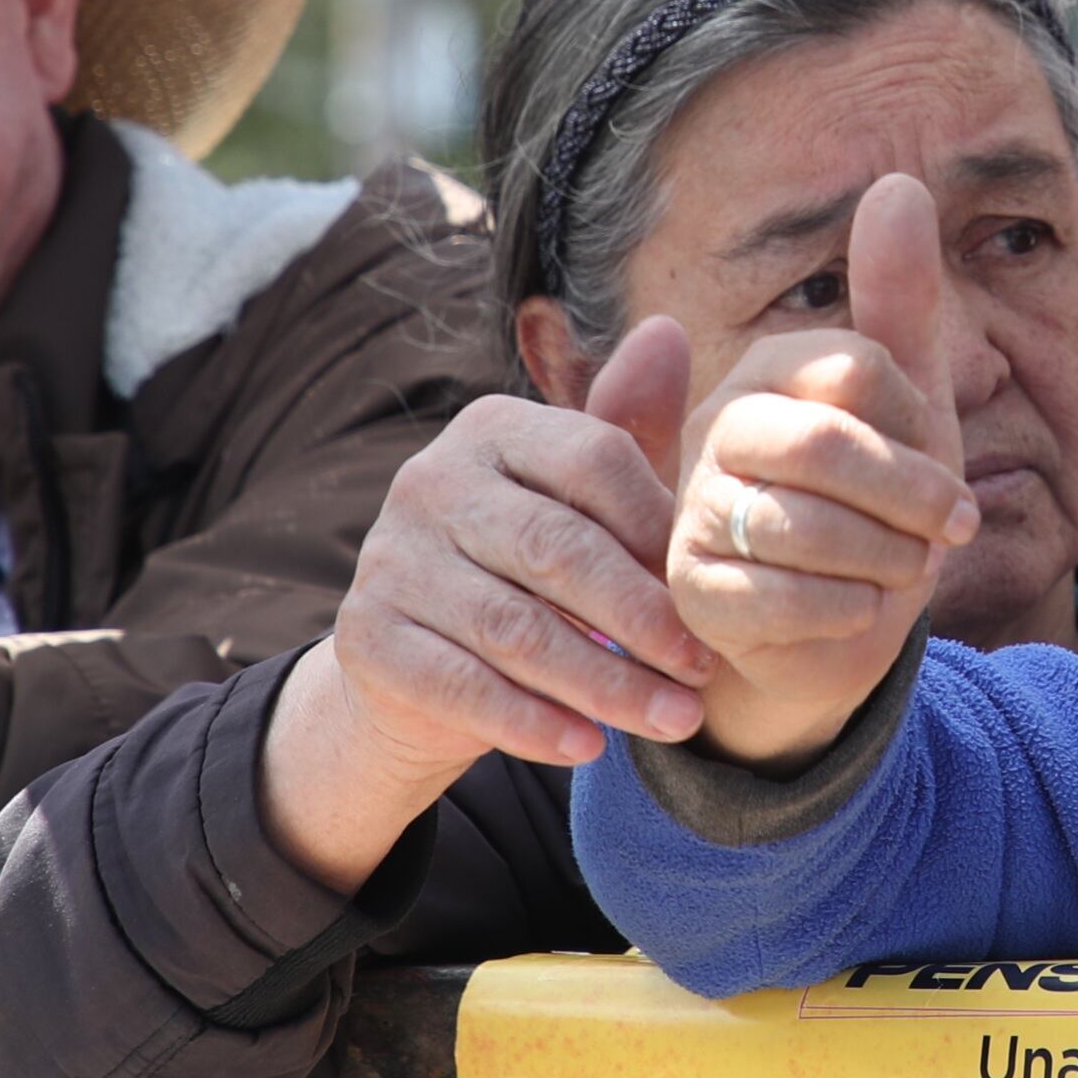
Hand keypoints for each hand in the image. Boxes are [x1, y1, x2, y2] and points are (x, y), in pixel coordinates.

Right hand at [264, 321, 710, 893]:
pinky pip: (460, 686)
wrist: (421, 660)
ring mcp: (388, 557)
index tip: (713, 594)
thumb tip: (670, 329)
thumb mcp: (584, 498)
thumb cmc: (531, 563)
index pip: (593, 462)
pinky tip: (589, 748)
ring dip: (604, 684)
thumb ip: (633, 426)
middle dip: (644, 621)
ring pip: (515, 629)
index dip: (661, 534)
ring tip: (674, 722)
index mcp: (491, 427)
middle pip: (557, 551)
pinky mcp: (365, 636)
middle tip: (704, 674)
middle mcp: (428, 479)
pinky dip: (532, 723)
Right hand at [673, 173, 979, 768]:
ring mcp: (692, 510)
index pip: (861, 371)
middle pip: (828, 444)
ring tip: (900, 573)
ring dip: (886, 560)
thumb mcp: (908, 411)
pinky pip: (782, 599)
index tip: (941, 470)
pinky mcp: (688, 591)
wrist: (831, 633)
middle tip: (948, 529)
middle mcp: (716, 428)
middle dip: (911, 497)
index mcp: (767, 371)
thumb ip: (898, 303)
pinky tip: (856, 612)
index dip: (920, 428)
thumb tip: (899, 183)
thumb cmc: (874, 511)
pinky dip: (847, 612)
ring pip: (806, 526)